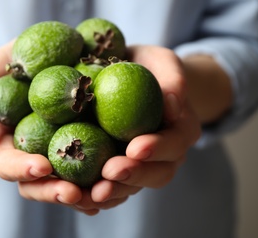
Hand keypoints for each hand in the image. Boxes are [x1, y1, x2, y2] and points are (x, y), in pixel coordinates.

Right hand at [0, 41, 123, 214]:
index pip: (9, 165)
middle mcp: (36, 155)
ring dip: (88, 194)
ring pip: (72, 184)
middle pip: (42, 185)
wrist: (43, 57)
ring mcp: (63, 153)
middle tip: (75, 193)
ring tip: (106, 192)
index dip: (22, 170)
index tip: (42, 166)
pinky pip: (98, 167)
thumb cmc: (11, 66)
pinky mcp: (89, 145)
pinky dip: (110, 177)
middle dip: (56, 192)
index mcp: (10, 146)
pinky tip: (126, 176)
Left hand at [82, 45, 201, 208]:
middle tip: (109, 172)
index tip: (135, 147)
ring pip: (132, 187)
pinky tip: (76, 195)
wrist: (134, 80)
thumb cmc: (149, 67)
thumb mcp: (163, 62)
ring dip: (112, 192)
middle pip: (156, 174)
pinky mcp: (120, 169)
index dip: (157, 148)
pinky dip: (95, 194)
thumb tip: (173, 104)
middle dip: (133, 176)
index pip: (174, 143)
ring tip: (90, 193)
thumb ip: (173, 78)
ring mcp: (143, 166)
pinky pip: (111, 187)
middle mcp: (166, 155)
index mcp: (181, 131)